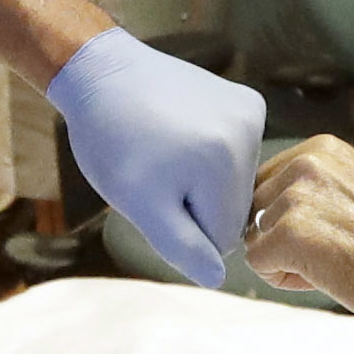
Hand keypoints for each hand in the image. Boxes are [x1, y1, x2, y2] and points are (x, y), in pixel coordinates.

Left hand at [45, 29, 265, 286]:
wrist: (102, 73)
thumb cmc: (113, 143)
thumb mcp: (138, 203)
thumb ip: (180, 245)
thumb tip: (218, 279)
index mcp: (223, 165)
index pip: (221, 239)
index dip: (182, 229)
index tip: (155, 196)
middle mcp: (248, 134)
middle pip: (233, 211)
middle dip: (195, 204)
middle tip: (157, 173)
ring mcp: (251, 113)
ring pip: (236, 184)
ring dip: (202, 180)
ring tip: (166, 150)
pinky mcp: (247, 101)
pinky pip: (239, 152)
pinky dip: (212, 151)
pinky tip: (183, 131)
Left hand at [239, 135, 353, 320]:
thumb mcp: (352, 191)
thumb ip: (310, 187)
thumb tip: (258, 206)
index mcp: (323, 149)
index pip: (268, 181)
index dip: (291, 216)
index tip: (333, 229)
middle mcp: (307, 163)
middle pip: (256, 207)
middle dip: (283, 236)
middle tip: (335, 249)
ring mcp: (296, 197)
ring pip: (255, 236)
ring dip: (286, 258)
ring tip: (334, 261)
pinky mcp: (287, 234)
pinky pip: (257, 264)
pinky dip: (283, 278)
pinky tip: (324, 276)